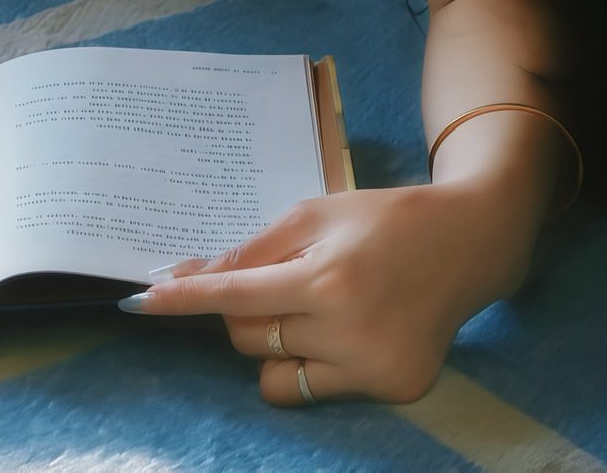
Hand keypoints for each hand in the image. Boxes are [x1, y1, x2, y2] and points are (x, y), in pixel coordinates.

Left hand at [117, 181, 537, 406]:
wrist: (467, 244)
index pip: (236, 295)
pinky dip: (316, 362)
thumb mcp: (315, 214)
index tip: (139, 303)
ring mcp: (373, 371)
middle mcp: (349, 332)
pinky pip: (317, 390)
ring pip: (276, 375)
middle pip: (249, 337)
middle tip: (278, 280)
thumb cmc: (382, 219)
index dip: (185, 300)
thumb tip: (192, 277)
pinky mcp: (394, 392)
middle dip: (245, 310)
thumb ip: (255, 250)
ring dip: (276, 343)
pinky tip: (351, 331)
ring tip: (316, 308)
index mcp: (328, 277)